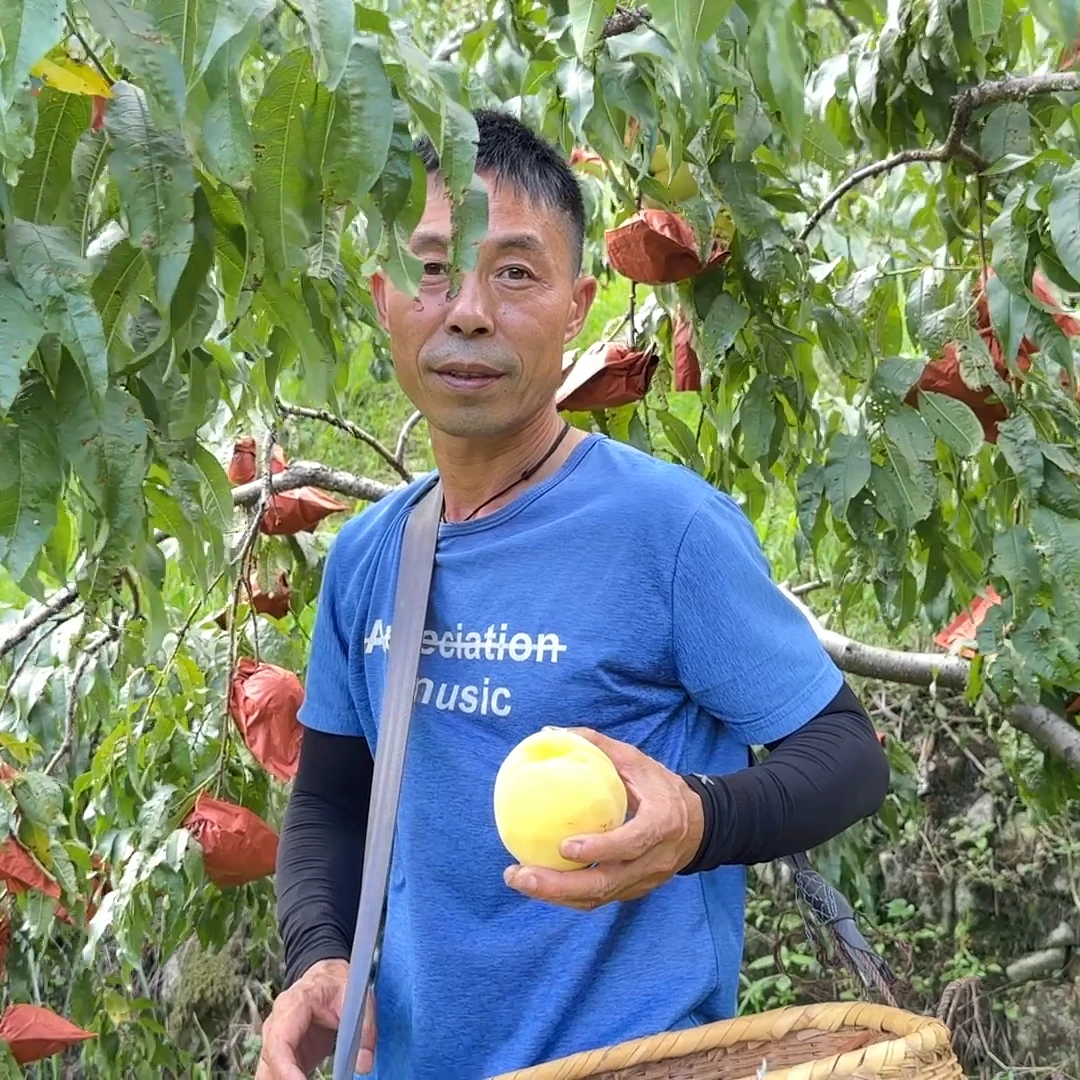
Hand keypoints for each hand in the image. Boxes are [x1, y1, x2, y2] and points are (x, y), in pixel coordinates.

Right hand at [255, 958, 376, 1078]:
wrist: (326, 977)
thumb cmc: (338, 984)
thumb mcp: (357, 998)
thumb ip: (365, 1029)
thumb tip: (364, 1065)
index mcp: (292, 1005)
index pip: (279, 1042)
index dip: (285, 1069)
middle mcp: (276, 1024)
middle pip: (270, 1062)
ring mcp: (275, 1040)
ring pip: (267, 1072)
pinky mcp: (282, 1055)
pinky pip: (276, 1075)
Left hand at [502, 727, 703, 910]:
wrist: (697, 825)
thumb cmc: (660, 787)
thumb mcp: (636, 760)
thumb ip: (598, 746)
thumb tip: (551, 731)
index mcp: (661, 824)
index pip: (632, 843)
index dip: (601, 850)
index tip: (565, 847)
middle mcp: (653, 861)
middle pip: (606, 884)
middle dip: (559, 886)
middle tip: (520, 874)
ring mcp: (643, 881)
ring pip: (597, 898)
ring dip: (554, 896)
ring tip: (518, 879)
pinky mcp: (632, 891)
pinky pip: (596, 899)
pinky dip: (564, 896)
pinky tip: (536, 882)